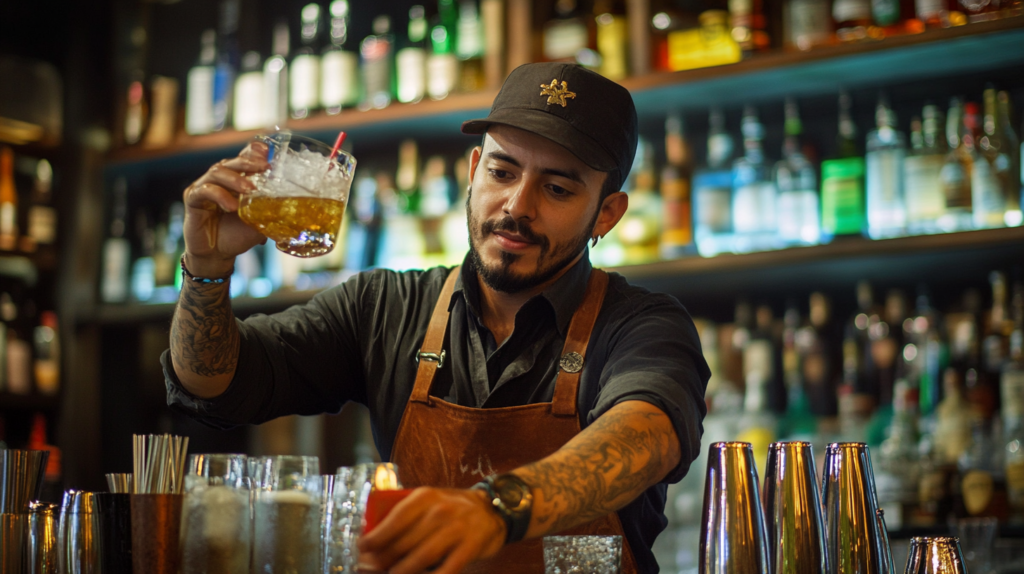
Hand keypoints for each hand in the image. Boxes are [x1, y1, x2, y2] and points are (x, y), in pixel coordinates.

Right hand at [181, 141, 269, 276]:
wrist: (217, 255)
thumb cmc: (237, 235)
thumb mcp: (259, 221)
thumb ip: (270, 209)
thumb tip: (294, 203)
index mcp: (236, 180)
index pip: (243, 158)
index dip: (253, 152)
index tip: (267, 152)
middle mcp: (219, 180)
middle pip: (231, 162)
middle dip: (248, 163)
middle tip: (263, 167)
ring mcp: (204, 186)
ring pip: (216, 172)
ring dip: (234, 179)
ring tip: (249, 190)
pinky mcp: (192, 199)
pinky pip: (204, 190)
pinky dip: (219, 195)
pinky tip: (231, 206)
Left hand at [357, 487, 506, 573]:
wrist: (492, 508)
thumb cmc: (452, 508)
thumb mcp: (429, 501)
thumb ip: (406, 515)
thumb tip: (374, 537)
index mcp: (425, 497)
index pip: (394, 519)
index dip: (375, 537)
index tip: (361, 548)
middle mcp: (440, 511)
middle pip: (404, 542)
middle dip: (383, 560)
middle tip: (371, 568)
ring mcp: (456, 529)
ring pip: (421, 558)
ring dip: (403, 572)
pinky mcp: (470, 547)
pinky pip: (446, 570)